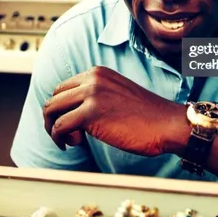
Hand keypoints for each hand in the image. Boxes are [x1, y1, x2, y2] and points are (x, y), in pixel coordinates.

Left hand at [43, 66, 187, 156]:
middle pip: (54, 97)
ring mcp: (91, 94)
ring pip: (52, 110)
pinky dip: (62, 139)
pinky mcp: (90, 113)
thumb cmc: (145, 116)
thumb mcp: (116, 94)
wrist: (165, 124)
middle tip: (67, 135)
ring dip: (55, 130)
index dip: (63, 108)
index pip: (64, 87)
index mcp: (98, 72)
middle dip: (54, 119)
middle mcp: (92, 78)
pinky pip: (60, 126)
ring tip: (72, 141)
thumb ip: (96, 95)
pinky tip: (77, 144)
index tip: (72, 124)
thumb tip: (71, 110)